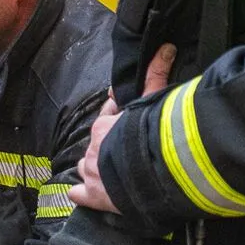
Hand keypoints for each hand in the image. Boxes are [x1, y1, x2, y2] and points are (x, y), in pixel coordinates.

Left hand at [71, 44, 174, 212]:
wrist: (152, 173)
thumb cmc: (152, 135)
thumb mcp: (154, 102)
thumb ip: (156, 75)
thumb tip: (166, 47)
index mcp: (103, 127)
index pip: (107, 116)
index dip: (117, 117)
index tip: (126, 119)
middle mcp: (92, 149)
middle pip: (96, 145)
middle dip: (108, 146)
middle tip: (127, 151)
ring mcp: (90, 174)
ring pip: (86, 167)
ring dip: (96, 168)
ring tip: (113, 173)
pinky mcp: (92, 196)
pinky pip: (78, 194)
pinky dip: (81, 193)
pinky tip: (84, 194)